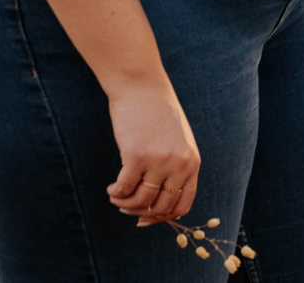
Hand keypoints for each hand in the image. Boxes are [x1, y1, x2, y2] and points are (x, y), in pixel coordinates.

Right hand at [103, 78, 200, 223]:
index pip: (183, 205)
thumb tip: (158, 204)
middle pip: (160, 208)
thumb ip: (175, 167)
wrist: (141, 85)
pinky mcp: (136, 156)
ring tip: (116, 196)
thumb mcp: (177, 140)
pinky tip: (112, 188)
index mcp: (192, 162)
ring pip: (141, 202)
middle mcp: (179, 165)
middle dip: (140, 213)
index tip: (146, 218)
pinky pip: (124, 189)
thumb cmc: (157, 112)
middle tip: (126, 206)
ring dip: (125, 205)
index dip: (163, 218)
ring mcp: (159, 161)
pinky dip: (116, 193)